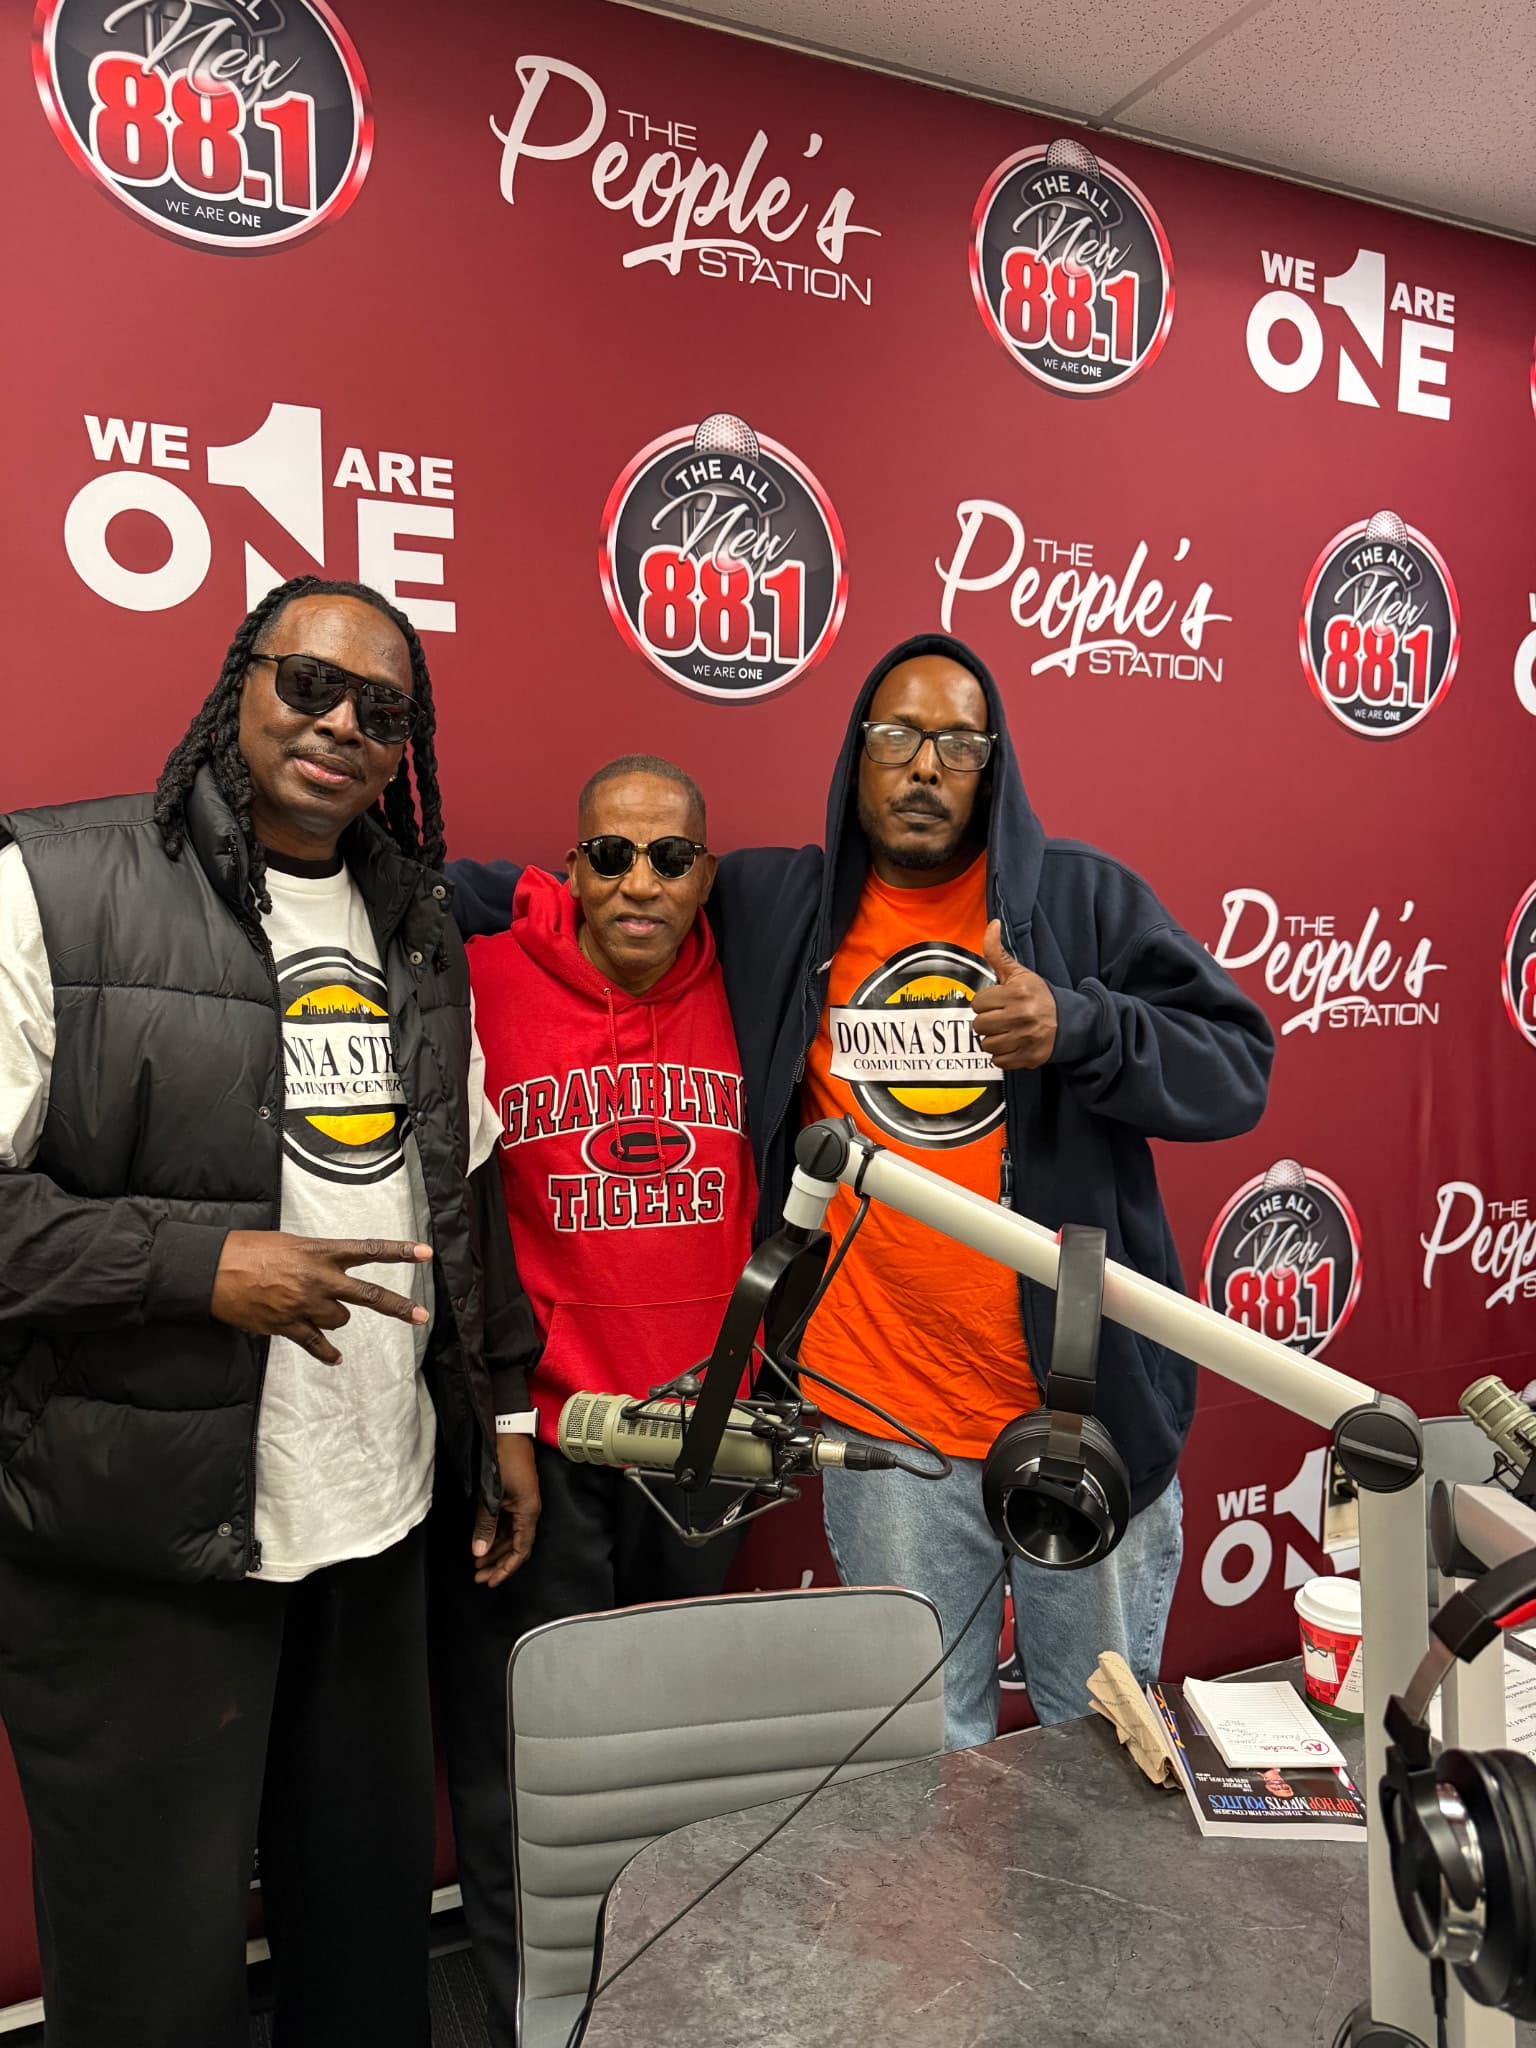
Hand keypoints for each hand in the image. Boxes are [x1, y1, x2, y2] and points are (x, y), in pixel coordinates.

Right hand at [210, 1232, 431, 1364]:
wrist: (213, 1271)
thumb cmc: (248, 1250)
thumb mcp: (290, 1242)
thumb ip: (316, 1256)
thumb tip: (330, 1270)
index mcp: (321, 1252)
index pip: (369, 1250)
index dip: (400, 1251)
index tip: (425, 1254)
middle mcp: (319, 1279)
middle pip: (369, 1295)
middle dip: (398, 1306)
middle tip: (421, 1316)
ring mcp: (305, 1305)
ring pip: (340, 1320)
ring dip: (334, 1316)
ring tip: (313, 1306)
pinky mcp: (288, 1326)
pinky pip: (317, 1344)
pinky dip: (327, 1352)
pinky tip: (336, 1359)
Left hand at [472, 1432, 540, 1586]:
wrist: (507, 1430)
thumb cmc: (503, 1458)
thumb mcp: (491, 1494)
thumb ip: (485, 1524)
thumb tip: (479, 1552)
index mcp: (528, 1512)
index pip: (520, 1550)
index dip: (506, 1568)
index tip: (491, 1581)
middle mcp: (528, 1511)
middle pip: (515, 1546)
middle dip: (497, 1563)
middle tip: (479, 1577)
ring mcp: (521, 1504)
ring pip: (509, 1537)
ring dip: (494, 1551)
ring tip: (477, 1564)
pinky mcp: (513, 1497)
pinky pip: (506, 1524)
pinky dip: (494, 1536)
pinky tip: (482, 1543)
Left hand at [970, 919, 1058, 1070]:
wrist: (1070, 1021)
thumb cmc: (1039, 996)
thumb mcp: (1019, 973)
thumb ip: (998, 952)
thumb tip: (992, 923)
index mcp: (1017, 994)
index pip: (978, 1004)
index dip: (985, 1003)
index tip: (997, 1002)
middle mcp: (1021, 1017)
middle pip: (979, 1026)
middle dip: (987, 1021)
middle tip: (1000, 1018)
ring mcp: (1025, 1039)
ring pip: (987, 1045)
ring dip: (993, 1039)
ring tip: (1006, 1031)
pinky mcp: (1029, 1057)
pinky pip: (998, 1061)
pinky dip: (1002, 1055)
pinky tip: (1013, 1044)